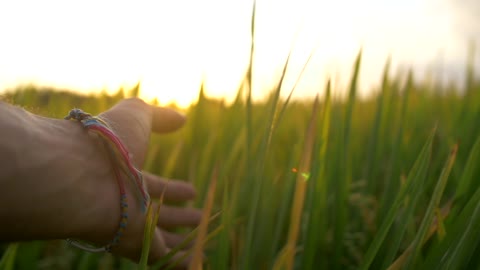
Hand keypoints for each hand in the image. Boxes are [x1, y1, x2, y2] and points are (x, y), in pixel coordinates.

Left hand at [77, 98, 201, 265]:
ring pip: (161, 237)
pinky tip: (198, 264)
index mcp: (126, 175)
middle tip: (199, 216)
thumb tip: (181, 118)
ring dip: (183, 239)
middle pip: (158, 213)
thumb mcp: (135, 116)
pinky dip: (182, 263)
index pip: (154, 186)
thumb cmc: (107, 141)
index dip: (174, 189)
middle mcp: (128, 202)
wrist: (80, 173)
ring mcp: (131, 225)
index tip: (193, 191)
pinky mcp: (136, 244)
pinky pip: (163, 257)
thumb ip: (158, 116)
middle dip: (179, 216)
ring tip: (203, 240)